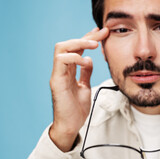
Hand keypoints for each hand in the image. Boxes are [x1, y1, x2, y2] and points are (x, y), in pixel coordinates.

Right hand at [49, 27, 108, 151]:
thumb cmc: (76, 109)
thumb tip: (89, 60)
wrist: (71, 126)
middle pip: (69, 44)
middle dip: (86, 36)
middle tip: (102, 33)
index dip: (88, 38)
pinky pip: (61, 62)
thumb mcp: (85, 87)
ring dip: (78, 43)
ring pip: (61, 48)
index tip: (102, 33)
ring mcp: (57, 75)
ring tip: (94, 45)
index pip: (77, 48)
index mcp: (68, 70)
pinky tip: (86, 61)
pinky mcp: (56, 82)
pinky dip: (74, 58)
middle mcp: (61, 70)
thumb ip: (85, 73)